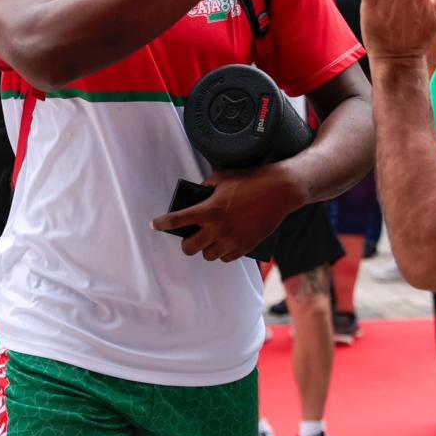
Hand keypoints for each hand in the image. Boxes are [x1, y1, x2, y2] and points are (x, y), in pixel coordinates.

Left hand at [150, 165, 302, 262]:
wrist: (280, 190)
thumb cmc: (251, 180)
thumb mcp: (223, 177)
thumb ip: (206, 188)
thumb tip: (196, 197)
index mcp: (209, 210)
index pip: (177, 220)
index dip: (163, 223)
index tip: (155, 224)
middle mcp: (218, 228)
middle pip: (190, 248)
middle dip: (186, 243)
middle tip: (190, 236)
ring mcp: (232, 240)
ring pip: (208, 256)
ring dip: (206, 248)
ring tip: (210, 239)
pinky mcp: (246, 246)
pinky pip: (227, 258)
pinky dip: (223, 253)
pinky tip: (225, 242)